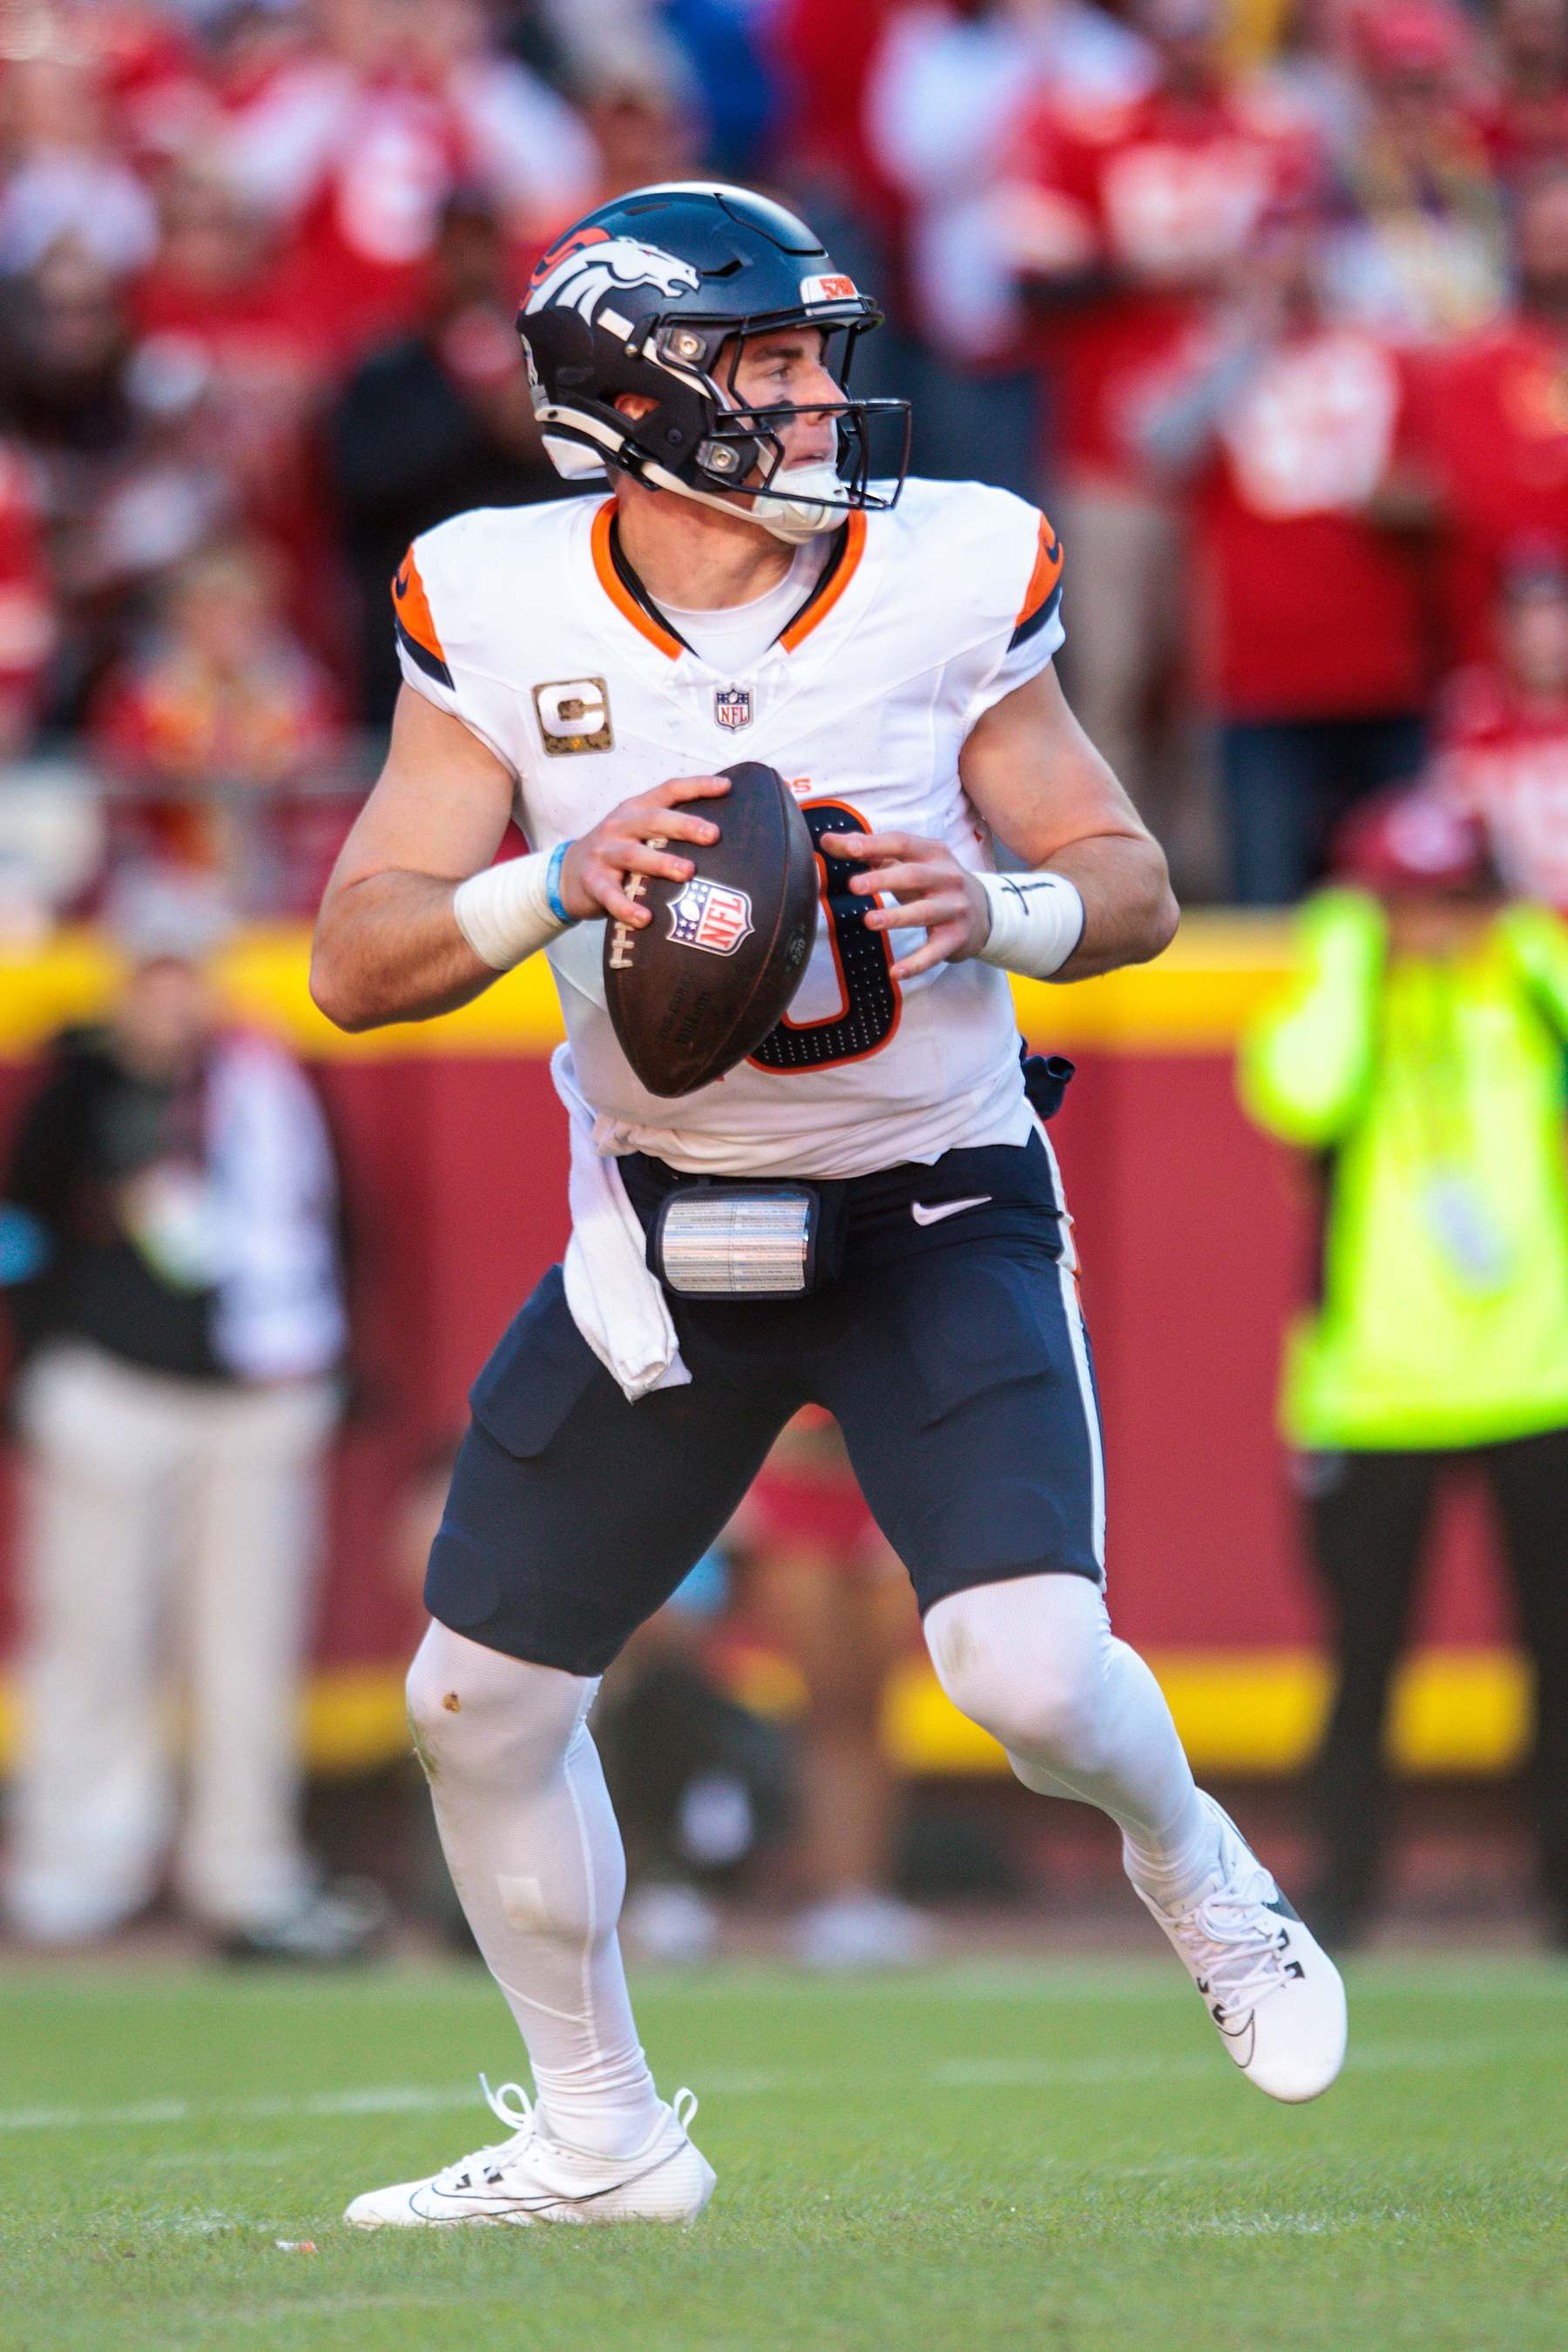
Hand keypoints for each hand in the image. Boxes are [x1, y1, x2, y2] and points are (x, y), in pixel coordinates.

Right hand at [559, 774, 729, 926]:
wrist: (567, 874)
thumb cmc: (617, 853)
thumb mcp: (638, 832)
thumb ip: (668, 830)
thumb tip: (721, 835)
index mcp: (635, 809)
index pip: (668, 790)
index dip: (696, 787)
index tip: (726, 788)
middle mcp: (619, 826)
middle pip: (653, 820)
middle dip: (684, 826)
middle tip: (713, 835)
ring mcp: (604, 853)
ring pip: (634, 855)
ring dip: (662, 863)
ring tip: (688, 873)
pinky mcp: (592, 882)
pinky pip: (611, 896)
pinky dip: (627, 908)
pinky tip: (645, 919)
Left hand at [821, 828, 990, 980]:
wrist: (984, 912)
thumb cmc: (932, 883)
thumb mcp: (909, 862)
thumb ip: (869, 851)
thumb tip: (826, 841)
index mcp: (932, 853)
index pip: (901, 843)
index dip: (874, 845)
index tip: (847, 848)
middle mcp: (947, 877)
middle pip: (913, 876)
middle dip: (884, 880)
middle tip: (854, 886)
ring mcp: (953, 908)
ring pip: (924, 912)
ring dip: (897, 917)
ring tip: (869, 921)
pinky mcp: (955, 938)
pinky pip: (934, 952)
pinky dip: (916, 963)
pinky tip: (895, 972)